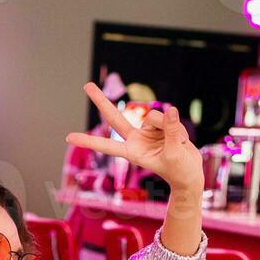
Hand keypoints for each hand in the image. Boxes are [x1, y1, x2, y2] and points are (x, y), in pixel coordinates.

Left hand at [65, 82, 201, 191]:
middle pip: (114, 117)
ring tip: (177, 143)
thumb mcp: (175, 153)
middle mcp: (136, 139)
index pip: (106, 145)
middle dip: (101, 101)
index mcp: (132, 152)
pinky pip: (168, 117)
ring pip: (154, 116)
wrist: (190, 174)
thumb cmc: (179, 172)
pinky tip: (181, 139)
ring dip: (170, 128)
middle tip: (86, 85)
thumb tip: (169, 109)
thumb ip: (170, 131)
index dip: (88, 141)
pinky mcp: (160, 126)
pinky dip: (177, 128)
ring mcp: (147, 131)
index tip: (68, 138)